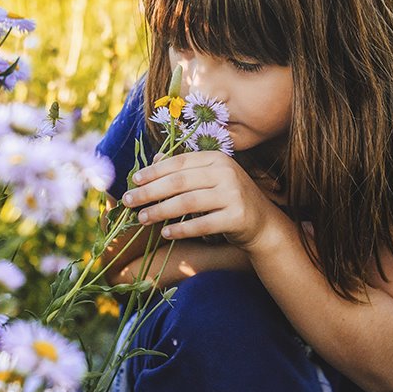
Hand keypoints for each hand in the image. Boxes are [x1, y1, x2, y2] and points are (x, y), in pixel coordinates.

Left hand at [121, 151, 278, 251]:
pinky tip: (165, 233)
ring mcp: (233, 194)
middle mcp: (226, 173)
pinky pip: (202, 224)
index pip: (179, 162)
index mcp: (217, 159)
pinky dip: (181, 229)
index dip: (154, 171)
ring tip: (142, 218)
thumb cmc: (228, 198)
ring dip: (161, 211)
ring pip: (188, 202)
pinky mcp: (237, 217)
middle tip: (129, 201)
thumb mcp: (210, 178)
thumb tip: (154, 159)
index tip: (134, 181)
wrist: (263, 223)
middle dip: (150, 191)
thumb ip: (185, 168)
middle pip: (180, 181)